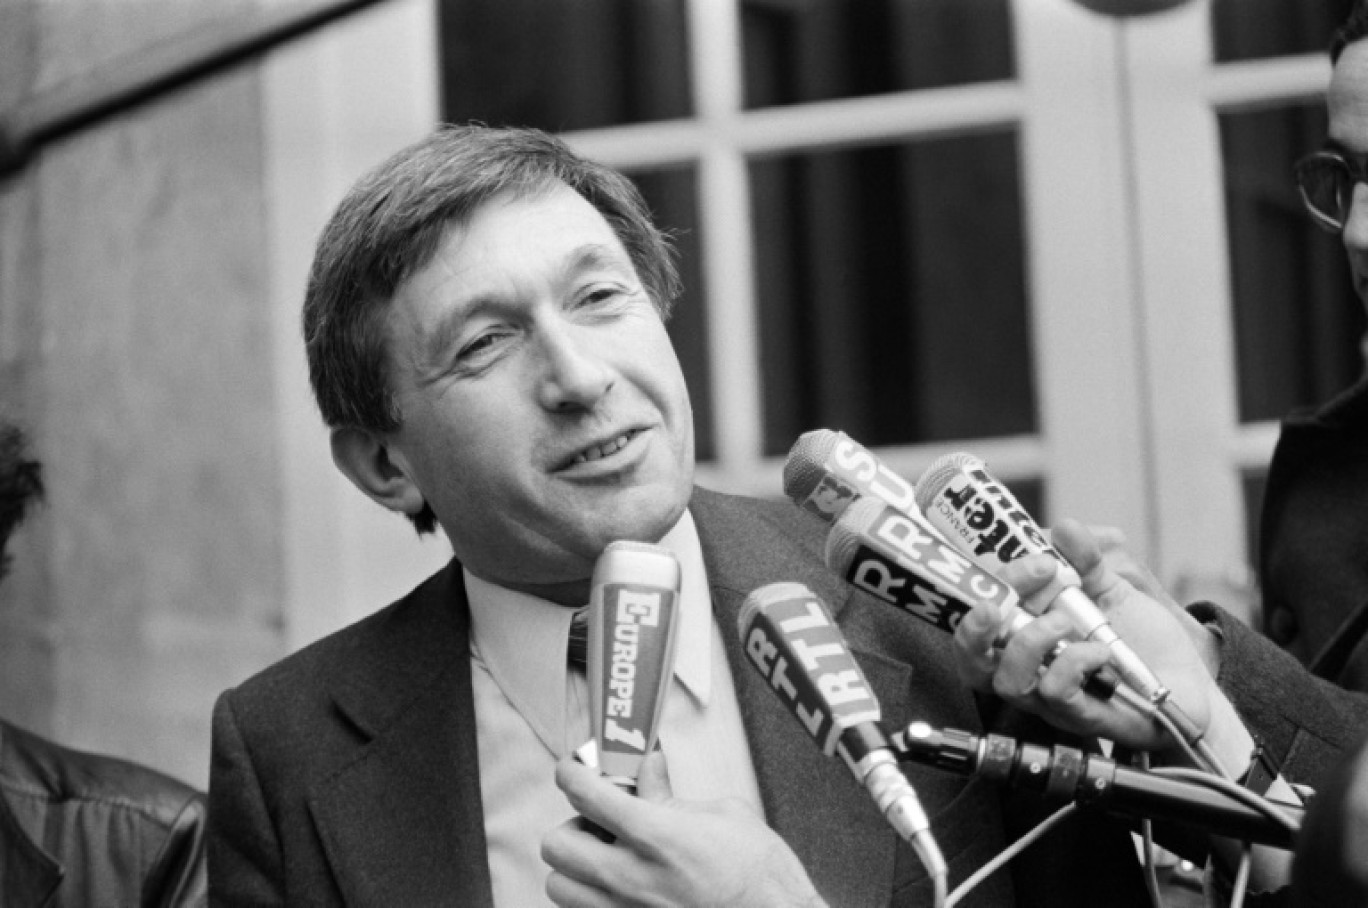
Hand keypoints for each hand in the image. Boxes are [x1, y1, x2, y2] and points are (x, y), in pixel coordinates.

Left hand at [541, 751, 824, 907]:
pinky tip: (621, 889)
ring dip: (574, 867)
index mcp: (654, 835)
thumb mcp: (725, 815)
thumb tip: (649, 771)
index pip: (584, 793)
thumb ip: (673, 793)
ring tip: (607, 859)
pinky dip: (591, 899)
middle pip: (556, 845)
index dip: (571, 771)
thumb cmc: (761, 877)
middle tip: (599, 822)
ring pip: (558, 887)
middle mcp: (630, 877)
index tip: (573, 767)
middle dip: (572, 825)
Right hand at [954, 518, 1230, 759]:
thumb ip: (1086, 562)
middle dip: (975, 627)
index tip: (1038, 562)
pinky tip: (1101, 651)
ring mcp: (1051, 698)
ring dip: (1029, 643)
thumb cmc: (1142, 641)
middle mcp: (1029, 670)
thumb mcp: (1112, 591)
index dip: (992, 587)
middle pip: (971, 658)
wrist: (1191, 682)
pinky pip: (1056, 694)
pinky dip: (1074, 664)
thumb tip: (1064, 528)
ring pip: (1007, 681)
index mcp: (1025, 635)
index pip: (981, 615)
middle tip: (1000, 602)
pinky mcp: (1081, 716)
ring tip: (1064, 623)